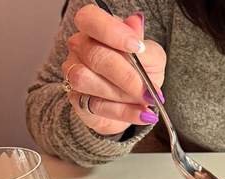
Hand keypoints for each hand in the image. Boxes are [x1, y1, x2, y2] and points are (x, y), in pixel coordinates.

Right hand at [62, 4, 165, 135]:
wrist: (136, 100)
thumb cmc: (140, 71)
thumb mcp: (151, 57)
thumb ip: (144, 46)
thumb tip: (136, 24)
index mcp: (95, 30)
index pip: (90, 19)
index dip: (111, 31)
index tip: (137, 47)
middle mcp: (79, 50)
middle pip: (94, 56)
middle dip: (126, 76)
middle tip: (149, 90)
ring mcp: (73, 75)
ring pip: (86, 81)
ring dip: (123, 95)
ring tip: (146, 101)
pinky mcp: (77, 102)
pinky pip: (97, 108)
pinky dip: (125, 112)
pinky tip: (143, 114)